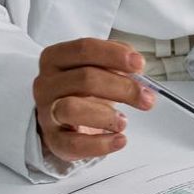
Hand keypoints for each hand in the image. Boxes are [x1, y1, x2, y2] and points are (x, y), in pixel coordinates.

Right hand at [33, 38, 154, 162]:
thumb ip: (115, 62)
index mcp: (55, 58)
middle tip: (146, 98)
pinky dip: (101, 144)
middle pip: (84, 78)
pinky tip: (119, 140)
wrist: (62, 119)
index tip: (139, 64)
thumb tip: (135, 66)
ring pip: (72, 109)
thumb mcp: (97, 67)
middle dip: (122, 88)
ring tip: (124, 121)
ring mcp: (46, 112)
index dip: (114, 55)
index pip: (84, 49)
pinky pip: (74, 144)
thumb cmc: (82, 90)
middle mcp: (46, 83)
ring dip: (106, 115)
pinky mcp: (53, 139)